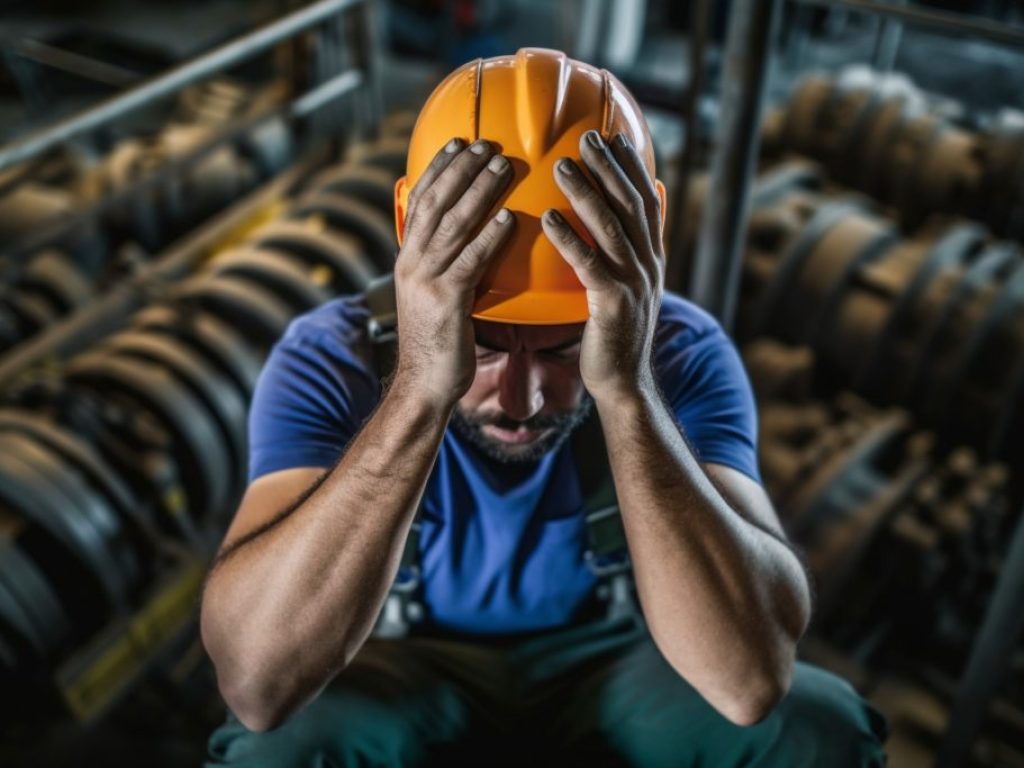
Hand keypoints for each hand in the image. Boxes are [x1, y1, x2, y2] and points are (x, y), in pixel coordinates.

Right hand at [393, 138, 514, 407]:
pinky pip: (469, 261)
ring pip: (452, 225)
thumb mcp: (434, 295)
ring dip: (478, 192)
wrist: (424, 385)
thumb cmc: (439, 341)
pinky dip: (488, 237)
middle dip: (460, 169)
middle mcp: (412, 262)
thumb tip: (466, 240)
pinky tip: (508, 219)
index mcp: (408, 257)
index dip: (439, 168)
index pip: (420, 201)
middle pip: (435, 203)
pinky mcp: (446, 301)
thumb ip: (445, 264)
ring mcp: (425, 280)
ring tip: (501, 167)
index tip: (459, 142)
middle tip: (486, 144)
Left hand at [541, 130, 663, 400]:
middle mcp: (649, 264)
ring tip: (561, 166)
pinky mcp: (613, 305)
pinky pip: (590, 265)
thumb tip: (620, 223)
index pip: (646, 201)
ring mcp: (634, 283)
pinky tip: (548, 219)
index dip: (631, 166)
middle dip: (610, 167)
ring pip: (612, 228)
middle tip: (586, 136)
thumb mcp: (626, 287)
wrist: (622, 382)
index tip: (614, 135)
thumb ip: (626, 253)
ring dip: (586, 193)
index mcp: (652, 257)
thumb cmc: (614, 334)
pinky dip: (570, 239)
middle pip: (631, 205)